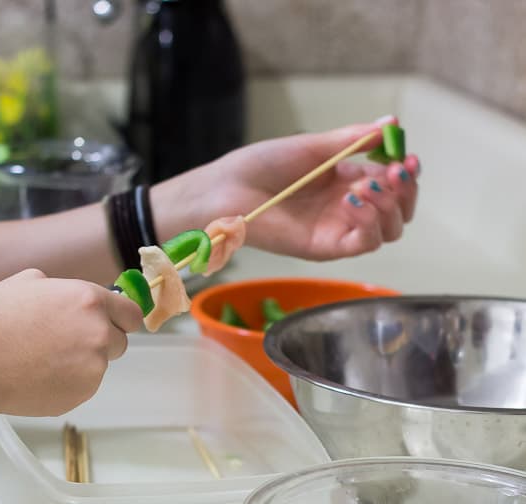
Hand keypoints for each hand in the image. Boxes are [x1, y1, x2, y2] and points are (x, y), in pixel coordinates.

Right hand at [0, 269, 142, 416]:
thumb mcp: (26, 283)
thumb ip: (62, 289)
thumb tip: (71, 297)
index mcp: (89, 300)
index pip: (132, 313)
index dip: (120, 318)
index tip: (112, 323)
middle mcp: (98, 334)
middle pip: (119, 342)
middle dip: (100, 341)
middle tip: (64, 342)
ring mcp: (92, 369)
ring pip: (99, 366)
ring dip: (81, 363)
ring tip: (41, 359)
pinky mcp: (81, 395)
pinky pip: (83, 386)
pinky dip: (68, 383)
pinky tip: (38, 375)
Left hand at [152, 120, 419, 261]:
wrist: (226, 192)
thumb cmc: (259, 167)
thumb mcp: (313, 146)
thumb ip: (353, 140)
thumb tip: (392, 125)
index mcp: (344, 182)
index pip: (391, 183)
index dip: (405, 172)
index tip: (407, 157)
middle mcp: (345, 209)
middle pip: (397, 211)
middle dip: (404, 190)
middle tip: (395, 172)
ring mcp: (337, 230)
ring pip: (387, 230)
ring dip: (389, 206)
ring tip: (370, 185)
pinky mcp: (325, 248)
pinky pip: (363, 243)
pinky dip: (369, 222)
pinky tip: (353, 200)